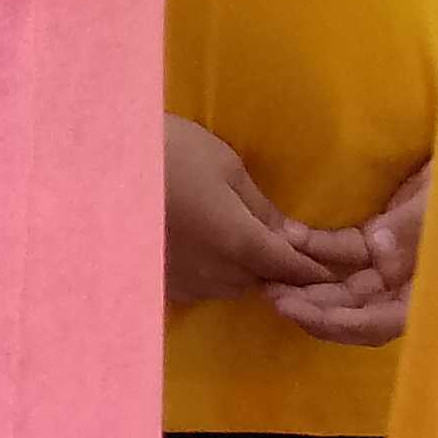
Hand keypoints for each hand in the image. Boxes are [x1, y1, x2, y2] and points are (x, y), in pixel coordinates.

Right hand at [162, 119, 367, 307]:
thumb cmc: (168, 152)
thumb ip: (262, 208)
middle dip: (280, 267)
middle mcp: (221, 276)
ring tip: (238, 243)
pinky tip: (200, 247)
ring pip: (232, 284)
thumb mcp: (225, 165)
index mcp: (244, 245)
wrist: (96, 166)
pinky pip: (200, 285)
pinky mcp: (161, 284)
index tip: (340, 269)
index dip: (320, 271)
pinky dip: (210, 271)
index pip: (296, 271)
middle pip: (265, 281)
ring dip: (244, 270)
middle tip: (286, 246)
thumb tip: (293, 237)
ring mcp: (188, 284)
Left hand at [265, 157, 428, 347]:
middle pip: (358, 308)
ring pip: (346, 283)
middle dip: (315, 307)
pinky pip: (346, 250)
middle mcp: (409, 284)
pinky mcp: (382, 238)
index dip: (344, 324)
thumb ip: (411, 232)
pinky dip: (318, 246)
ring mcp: (394, 262)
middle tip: (274, 297)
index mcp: (431, 291)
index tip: (304, 313)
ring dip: (310, 282)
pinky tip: (290, 235)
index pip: (383, 322)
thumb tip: (378, 251)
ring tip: (269, 275)